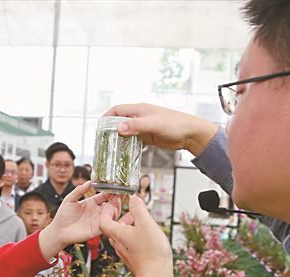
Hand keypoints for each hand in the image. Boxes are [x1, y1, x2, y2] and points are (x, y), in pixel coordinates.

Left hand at [38, 182, 112, 260]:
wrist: (59, 231)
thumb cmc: (63, 215)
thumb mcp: (70, 199)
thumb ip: (79, 190)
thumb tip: (90, 181)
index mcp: (91, 202)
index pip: (105, 195)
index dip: (111, 191)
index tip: (116, 186)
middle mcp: (96, 211)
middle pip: (112, 204)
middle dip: (117, 199)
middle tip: (119, 194)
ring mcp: (98, 220)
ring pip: (112, 214)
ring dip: (116, 208)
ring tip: (115, 203)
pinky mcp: (97, 230)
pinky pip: (108, 224)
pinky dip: (110, 219)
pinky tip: (109, 213)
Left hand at [99, 194, 173, 276]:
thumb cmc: (151, 253)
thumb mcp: (146, 224)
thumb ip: (139, 210)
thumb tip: (133, 199)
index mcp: (117, 234)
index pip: (103, 220)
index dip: (107, 209)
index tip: (115, 201)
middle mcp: (118, 244)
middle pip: (112, 227)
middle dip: (118, 215)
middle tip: (127, 207)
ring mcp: (125, 252)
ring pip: (121, 234)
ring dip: (127, 224)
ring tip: (138, 218)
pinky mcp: (132, 258)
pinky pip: (128, 242)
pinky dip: (133, 233)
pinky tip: (144, 233)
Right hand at [104, 103, 218, 155]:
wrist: (191, 134)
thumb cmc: (175, 124)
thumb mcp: (153, 124)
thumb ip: (135, 126)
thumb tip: (118, 128)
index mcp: (139, 110)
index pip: (117, 110)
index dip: (106, 117)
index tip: (99, 127)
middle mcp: (140, 117)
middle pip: (120, 122)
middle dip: (111, 130)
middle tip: (103, 142)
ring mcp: (144, 127)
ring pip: (127, 133)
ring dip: (120, 140)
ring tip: (112, 150)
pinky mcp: (149, 137)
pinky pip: (135, 141)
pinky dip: (129, 146)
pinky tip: (126, 154)